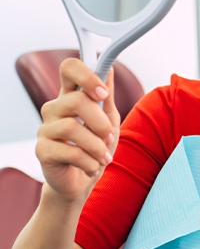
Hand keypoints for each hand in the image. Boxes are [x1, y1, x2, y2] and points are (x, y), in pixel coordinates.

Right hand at [36, 58, 119, 203]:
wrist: (84, 180)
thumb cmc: (96, 144)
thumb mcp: (108, 117)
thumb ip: (107, 95)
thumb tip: (109, 68)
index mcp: (71, 95)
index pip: (69, 68)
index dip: (86, 75)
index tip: (103, 93)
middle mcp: (55, 108)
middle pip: (75, 100)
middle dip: (100, 121)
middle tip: (109, 136)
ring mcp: (45, 129)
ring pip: (72, 128)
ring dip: (97, 146)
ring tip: (104, 157)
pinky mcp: (42, 151)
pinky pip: (70, 152)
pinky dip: (90, 162)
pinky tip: (94, 167)